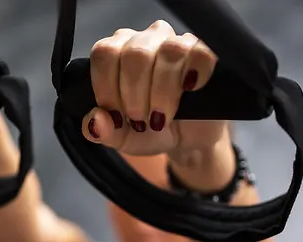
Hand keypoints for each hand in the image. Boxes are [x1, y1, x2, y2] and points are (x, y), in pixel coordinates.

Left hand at [82, 20, 227, 157]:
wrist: (186, 140)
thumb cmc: (150, 131)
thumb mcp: (121, 138)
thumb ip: (101, 131)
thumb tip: (96, 120)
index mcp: (118, 53)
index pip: (105, 54)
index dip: (107, 87)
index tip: (116, 115)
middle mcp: (146, 41)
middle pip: (135, 53)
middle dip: (135, 94)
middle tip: (140, 119)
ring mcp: (178, 44)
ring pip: (169, 52)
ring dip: (162, 92)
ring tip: (162, 117)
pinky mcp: (206, 54)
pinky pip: (202, 52)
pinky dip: (194, 74)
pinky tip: (189, 91)